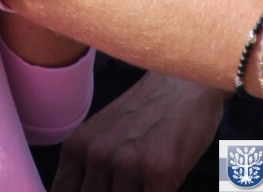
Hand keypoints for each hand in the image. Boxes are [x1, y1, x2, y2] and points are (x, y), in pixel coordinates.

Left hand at [51, 74, 224, 191]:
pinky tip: (158, 187)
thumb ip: (88, 168)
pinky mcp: (159, 170)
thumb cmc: (146, 111)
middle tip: (121, 184)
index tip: (93, 190)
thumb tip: (85, 191)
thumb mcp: (104, 135)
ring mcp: (127, 163)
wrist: (184, 82)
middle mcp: (97, 154)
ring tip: (141, 182)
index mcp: (78, 147)